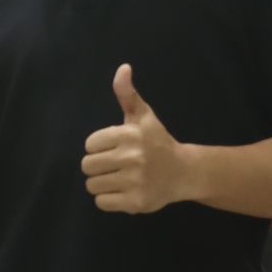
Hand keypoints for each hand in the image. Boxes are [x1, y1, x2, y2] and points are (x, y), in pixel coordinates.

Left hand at [82, 64, 190, 213]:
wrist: (184, 172)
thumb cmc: (158, 142)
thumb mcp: (143, 116)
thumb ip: (127, 94)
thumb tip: (123, 68)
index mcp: (130, 134)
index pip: (89, 144)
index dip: (98, 147)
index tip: (114, 149)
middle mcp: (132, 157)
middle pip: (88, 166)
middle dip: (98, 167)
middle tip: (114, 166)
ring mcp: (134, 181)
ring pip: (92, 185)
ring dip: (101, 184)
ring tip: (118, 179)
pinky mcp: (136, 202)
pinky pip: (102, 203)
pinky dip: (108, 200)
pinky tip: (123, 192)